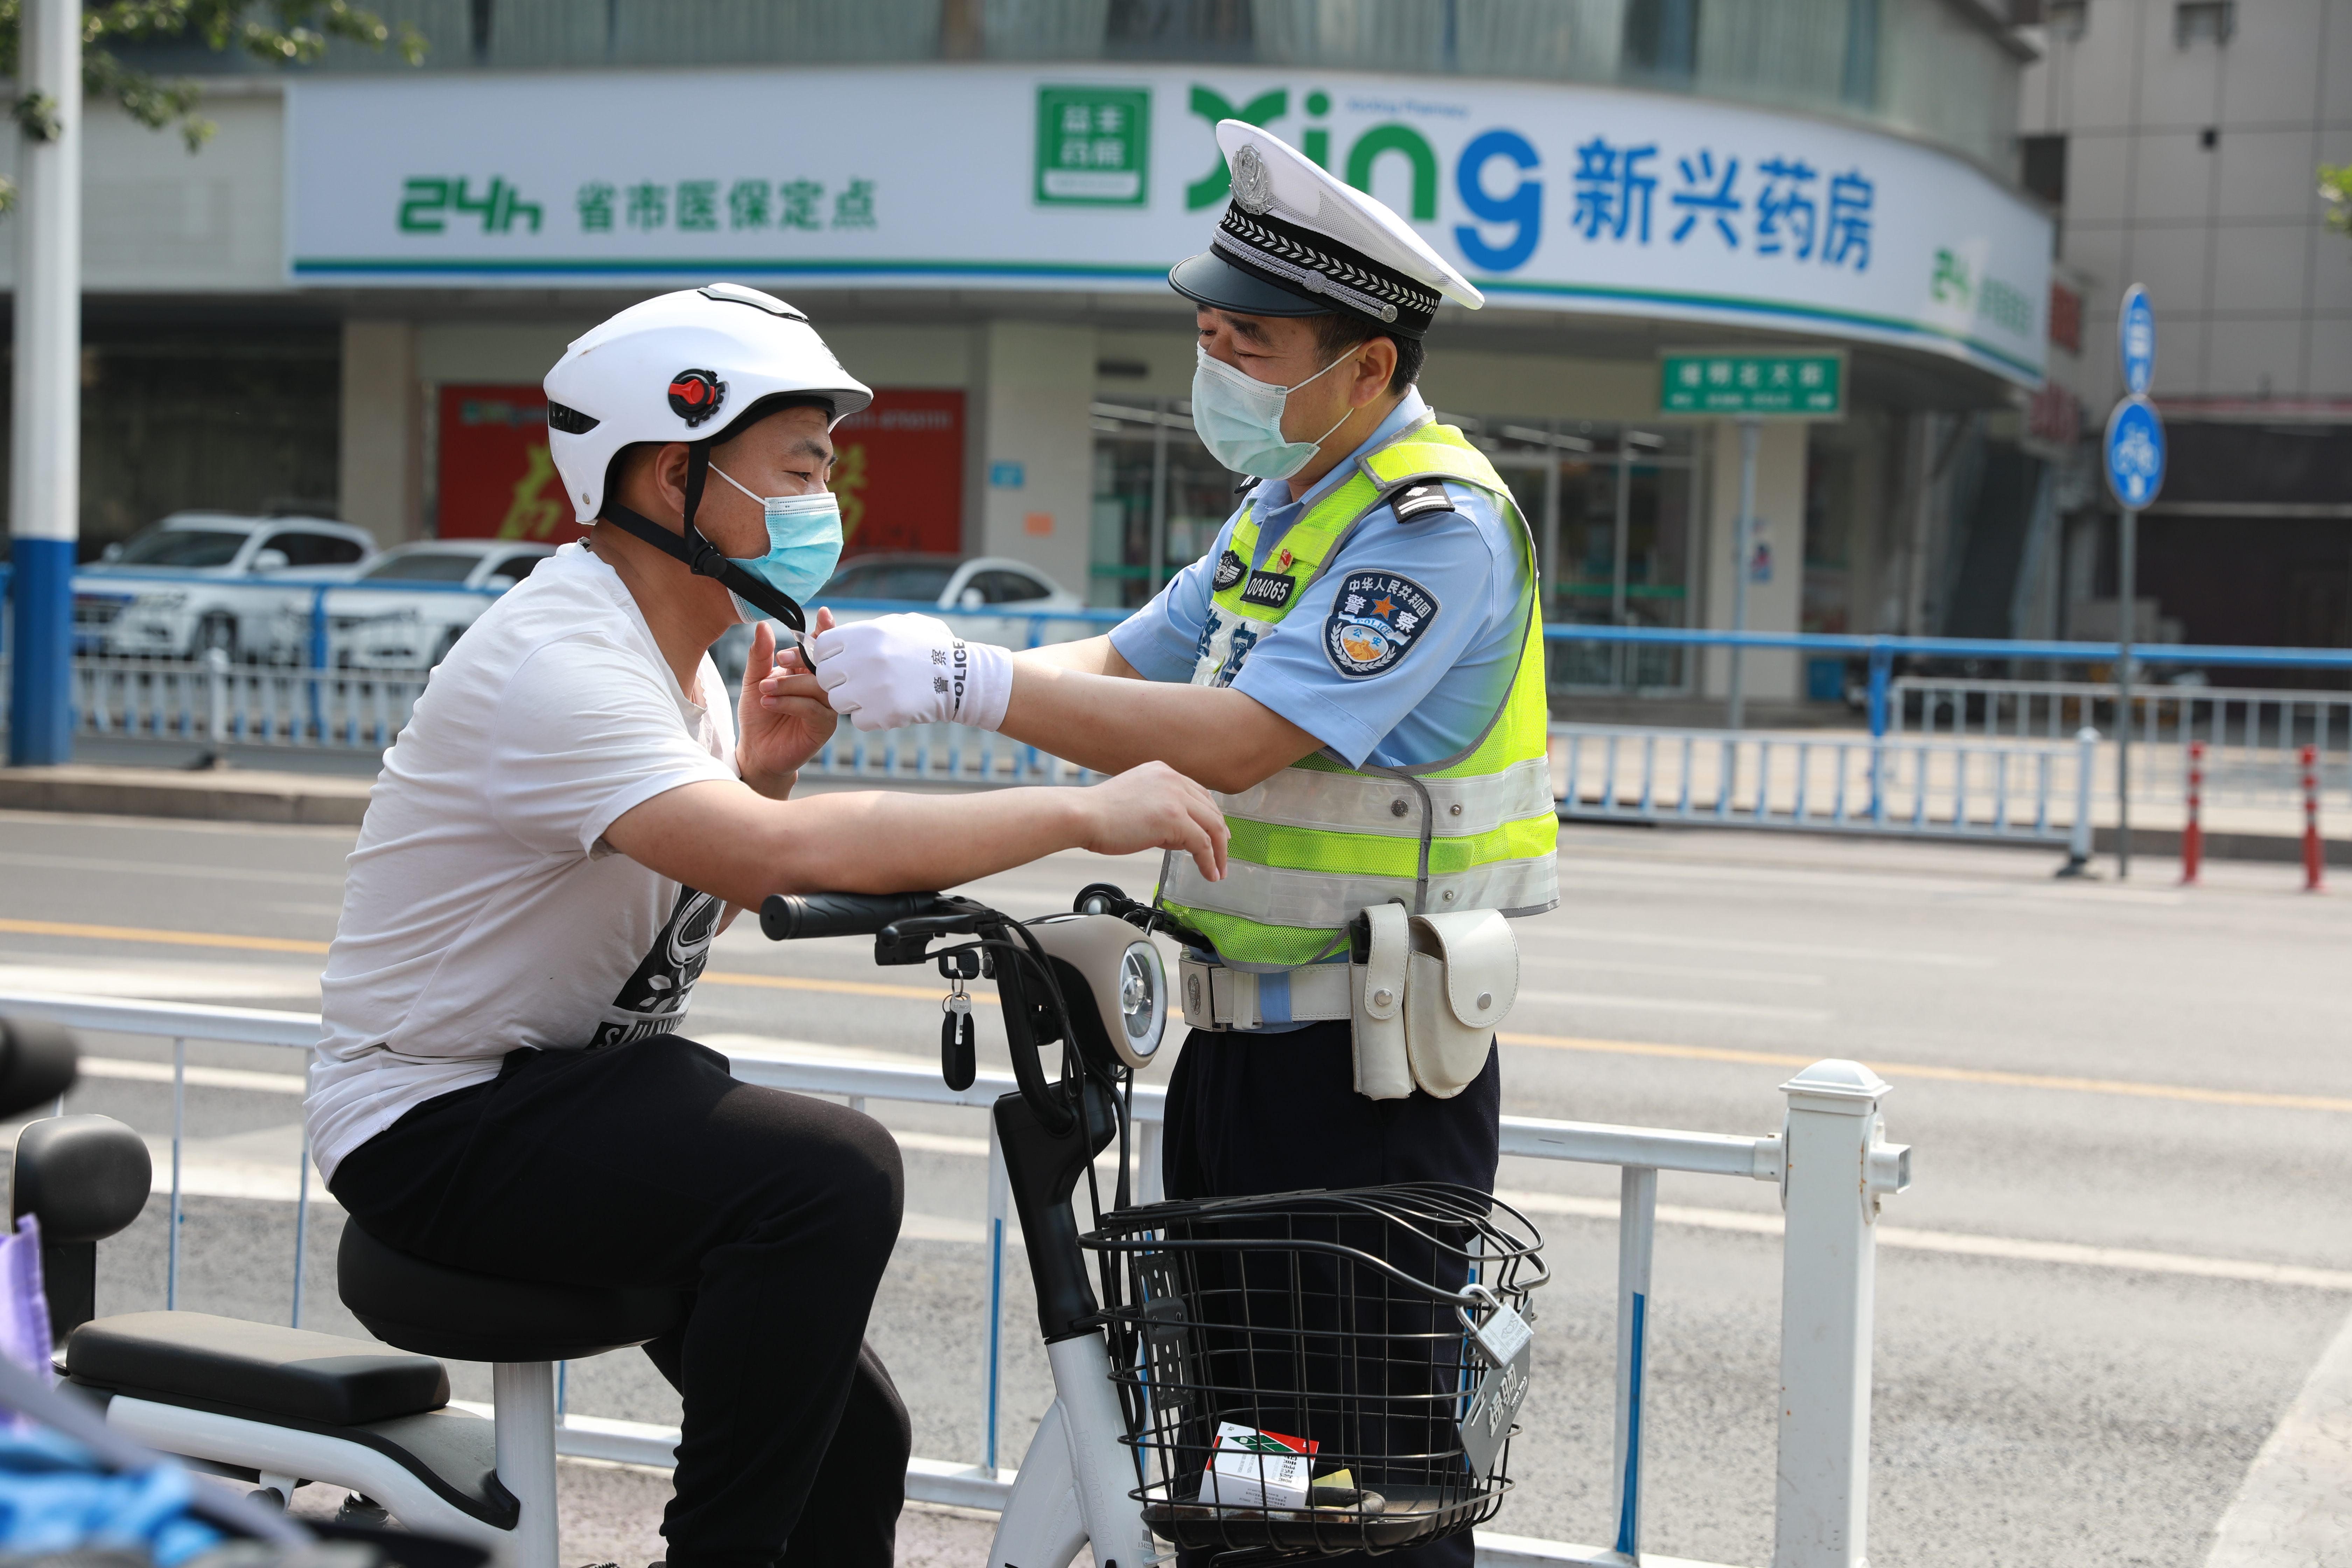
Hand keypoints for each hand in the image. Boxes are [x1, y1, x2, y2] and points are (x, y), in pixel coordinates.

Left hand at [739, 609, 838, 793]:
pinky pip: (814, 708)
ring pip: (818, 686)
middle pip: (823, 664)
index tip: (824, 614)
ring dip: (789, 684)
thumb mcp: (754, 680)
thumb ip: (760, 655)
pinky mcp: (824, 726)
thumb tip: (763, 625)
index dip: (825, 631)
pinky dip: (791, 703)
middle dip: (801, 658)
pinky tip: (770, 703)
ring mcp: (826, 706)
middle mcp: (821, 687)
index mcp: (807, 671)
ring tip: (765, 689)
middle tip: (778, 660)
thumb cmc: (758, 715)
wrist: (756, 750)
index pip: (821, 647)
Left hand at [813, 612, 1013, 732]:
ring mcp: (871, 689)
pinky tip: (888, 707)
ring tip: (874, 696)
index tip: (843, 663)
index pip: (821, 648)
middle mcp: (863, 659)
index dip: (830, 657)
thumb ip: (865, 629)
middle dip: (839, 681)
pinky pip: (858, 720)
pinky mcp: (883, 714)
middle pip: (825, 677)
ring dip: (852, 701)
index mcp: (865, 634)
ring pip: (838, 701)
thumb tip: (831, 624)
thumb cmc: (931, 647)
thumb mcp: (900, 625)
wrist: (962, 676)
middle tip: (858, 682)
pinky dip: (871, 718)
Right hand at [1072, 761, 1228, 881]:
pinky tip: (1209, 873)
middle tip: (1223, 855)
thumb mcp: (1137, 801)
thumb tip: (1179, 836)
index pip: (1198, 794)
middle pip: (1210, 809)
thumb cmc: (1100, 813)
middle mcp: (1173, 779)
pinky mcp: (1174, 818)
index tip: (1216, 834)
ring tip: (1218, 870)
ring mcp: (1175, 797)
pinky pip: (1202, 843)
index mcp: (1162, 772)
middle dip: (1220, 835)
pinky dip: (1209, 861)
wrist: (1083, 815)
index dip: (1210, 816)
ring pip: (1212, 826)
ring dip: (1219, 852)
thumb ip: (1160, 810)